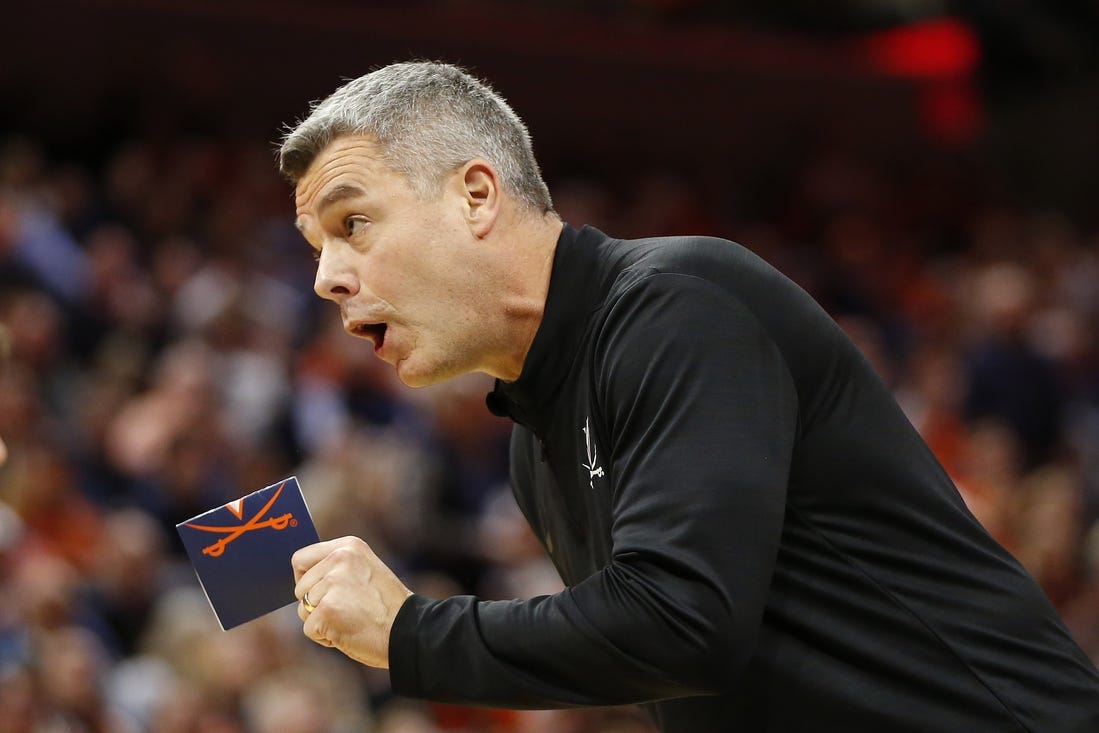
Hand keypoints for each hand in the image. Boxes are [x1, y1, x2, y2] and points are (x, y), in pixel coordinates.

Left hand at [292, 536, 412, 668]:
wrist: (410, 630)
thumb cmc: (388, 607)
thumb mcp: (365, 571)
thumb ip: (337, 569)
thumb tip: (302, 581)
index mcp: (348, 546)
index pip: (301, 558)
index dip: (306, 579)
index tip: (321, 591)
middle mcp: (338, 559)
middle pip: (300, 588)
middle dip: (316, 604)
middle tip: (347, 610)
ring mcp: (332, 583)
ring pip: (303, 609)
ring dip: (322, 621)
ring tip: (351, 619)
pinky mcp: (326, 609)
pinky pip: (310, 629)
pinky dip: (326, 637)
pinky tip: (349, 631)